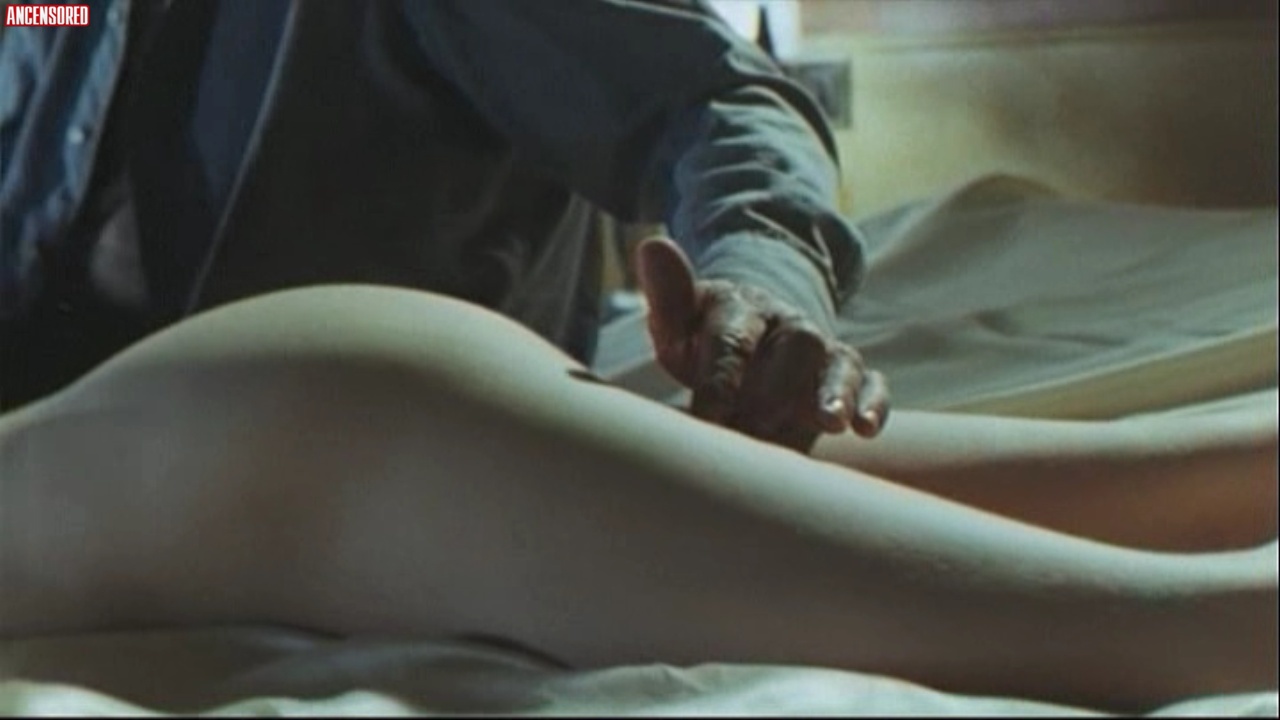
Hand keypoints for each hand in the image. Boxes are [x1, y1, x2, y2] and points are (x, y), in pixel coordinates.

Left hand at [635, 237, 889, 451]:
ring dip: (835, 392)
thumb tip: (652, 245)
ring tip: (830, 422)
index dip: (723, 375)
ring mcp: (821, 350)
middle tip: (757, 426)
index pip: (732, 338)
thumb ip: (668, 295)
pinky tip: (866, 428)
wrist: (749, 339)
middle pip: (798, 343)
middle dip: (780, 387)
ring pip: (839, 362)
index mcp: (741, 310)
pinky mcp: (845, 375)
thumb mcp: (677, 322)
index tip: (708, 413)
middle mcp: (787, 326)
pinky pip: (871, 382)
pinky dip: (872, 403)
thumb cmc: (703, 341)